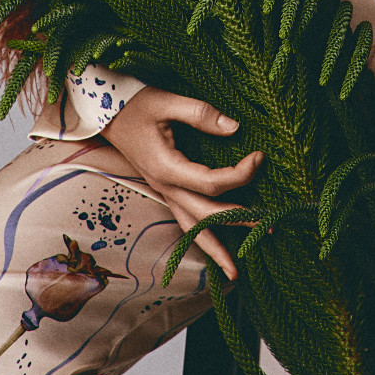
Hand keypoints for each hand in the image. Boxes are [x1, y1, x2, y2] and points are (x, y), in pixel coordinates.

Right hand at [103, 88, 262, 281]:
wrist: (104, 112)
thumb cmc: (135, 105)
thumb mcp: (166, 102)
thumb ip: (201, 114)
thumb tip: (235, 128)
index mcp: (166, 168)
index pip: (211, 183)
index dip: (240, 175)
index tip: (259, 157)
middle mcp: (165, 187)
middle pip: (205, 214)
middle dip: (238, 221)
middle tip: (270, 225)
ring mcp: (163, 191)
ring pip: (191, 228)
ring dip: (215, 248)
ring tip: (235, 273)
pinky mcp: (165, 189)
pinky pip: (184, 220)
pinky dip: (201, 236)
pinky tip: (215, 247)